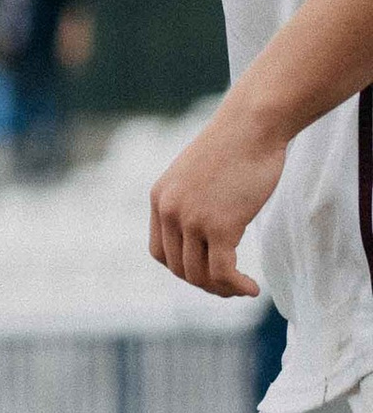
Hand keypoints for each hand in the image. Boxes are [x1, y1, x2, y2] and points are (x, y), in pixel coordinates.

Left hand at [148, 100, 280, 299]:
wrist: (253, 124)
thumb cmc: (235, 146)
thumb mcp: (198, 174)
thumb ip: (192, 201)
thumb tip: (204, 233)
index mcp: (159, 198)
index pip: (160, 253)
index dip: (182, 268)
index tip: (207, 270)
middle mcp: (169, 211)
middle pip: (179, 268)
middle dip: (205, 283)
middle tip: (230, 284)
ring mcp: (192, 219)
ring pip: (200, 275)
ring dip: (222, 288)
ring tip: (242, 287)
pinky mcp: (220, 226)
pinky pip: (223, 271)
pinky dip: (237, 286)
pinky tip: (252, 288)